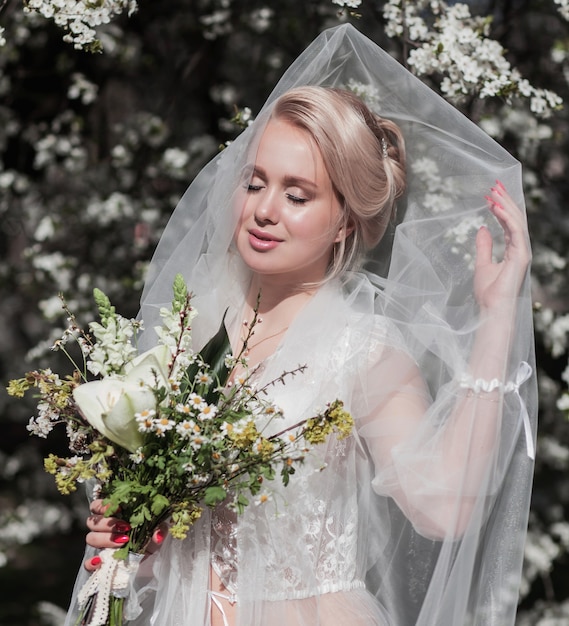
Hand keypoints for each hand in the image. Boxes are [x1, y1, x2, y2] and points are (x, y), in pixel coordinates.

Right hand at [83, 499, 166, 570]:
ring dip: (105, 539)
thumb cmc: (150, 539)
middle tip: (125, 527)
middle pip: (92, 521)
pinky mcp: (100, 563)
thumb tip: (157, 535)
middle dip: (108, 523)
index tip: (119, 508)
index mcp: (114, 516)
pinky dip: (91, 562)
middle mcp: (104, 529)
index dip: (103, 505)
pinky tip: (101, 561)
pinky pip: (87, 564)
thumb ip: (159, 528)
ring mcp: (101, 546)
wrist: (150, 562)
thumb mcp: (157, 530)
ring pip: (90, 538)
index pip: (97, 505)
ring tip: (123, 541)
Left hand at [474, 181, 530, 311]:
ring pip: (516, 221)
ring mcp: (522, 251)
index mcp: (513, 249)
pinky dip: (505, 218)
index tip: (490, 194)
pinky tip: (495, 207)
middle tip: (494, 185)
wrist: (492, 309)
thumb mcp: (482, 264)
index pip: (508, 223)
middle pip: (514, 218)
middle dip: (504, 200)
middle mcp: (520, 248)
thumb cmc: (489, 292)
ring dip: (505, 205)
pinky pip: (515, 232)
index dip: (500, 207)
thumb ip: (484, 246)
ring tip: (493, 191)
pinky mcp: (521, 255)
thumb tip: (482, 229)